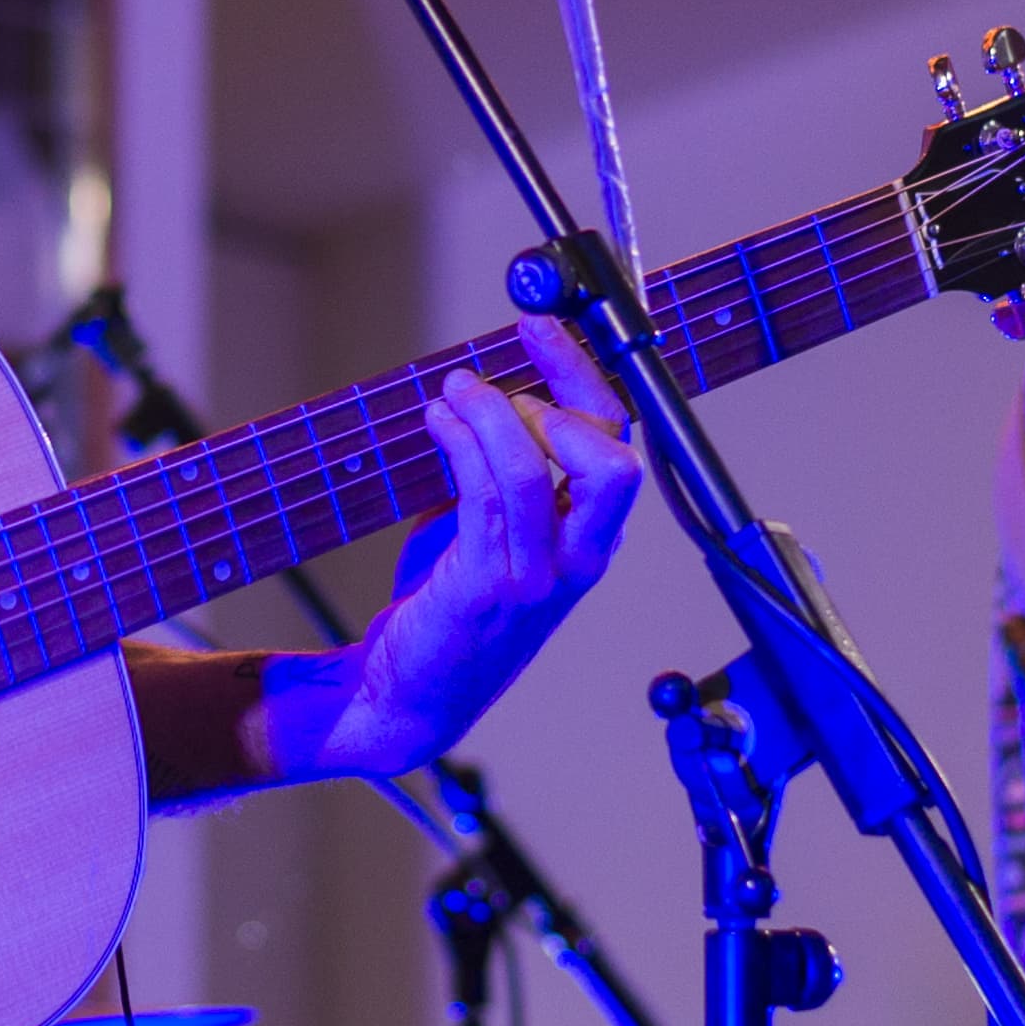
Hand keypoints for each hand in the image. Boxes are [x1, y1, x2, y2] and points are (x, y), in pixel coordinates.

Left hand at [291, 321, 649, 780]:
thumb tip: (486, 392)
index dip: (583, 378)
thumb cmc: (451, 610)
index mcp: (589, 542)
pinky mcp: (484, 587)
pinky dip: (461, 444)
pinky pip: (483, 498)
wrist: (409, 697)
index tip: (543, 328)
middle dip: (559, 395)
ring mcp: (534, 577)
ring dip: (490, 414)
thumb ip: (503, 473)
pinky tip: (439, 422)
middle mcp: (575, 559)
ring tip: (453, 391)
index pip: (615, 446)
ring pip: (532, 470)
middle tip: (504, 371)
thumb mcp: (491, 533)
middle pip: (609, 462)